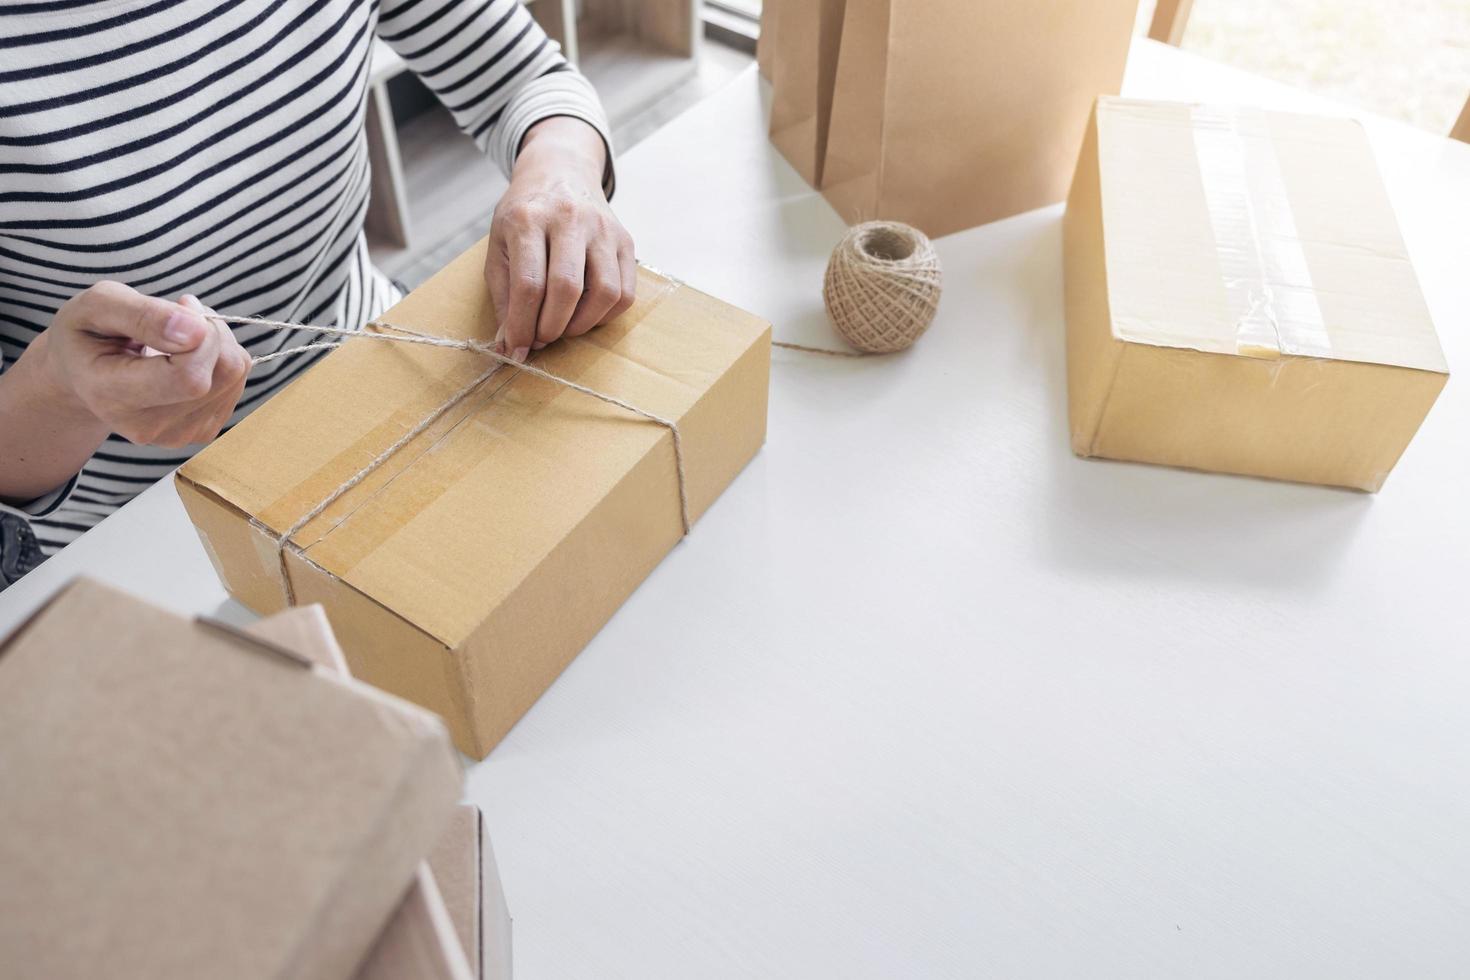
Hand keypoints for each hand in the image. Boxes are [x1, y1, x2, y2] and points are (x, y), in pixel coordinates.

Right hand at [38, 281, 250, 448]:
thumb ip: (144, 314)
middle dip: (213, 331)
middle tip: (182, 311)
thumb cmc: (89, 334)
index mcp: (112, 396)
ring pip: (235, 376)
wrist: (83, 375)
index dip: (202, 334)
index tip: (182, 304)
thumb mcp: (98, 306)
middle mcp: (146, 426)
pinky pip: (236, 384)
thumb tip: (196, 330)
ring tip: (182, 332)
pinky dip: (222, 359)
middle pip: (222, 374)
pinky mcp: (200, 432)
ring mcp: (177, 434)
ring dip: (219, 342)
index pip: (189, 376)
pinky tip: (188, 354)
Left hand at [484, 116, 635, 361]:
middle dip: (552, 327)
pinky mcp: (626, 240)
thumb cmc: (525, 215)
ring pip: (605, 292)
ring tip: (563, 327)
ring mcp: (603, 228)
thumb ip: (504, 296)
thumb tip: (509, 346)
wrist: (560, 171)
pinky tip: (585, 314)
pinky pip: (625, 292)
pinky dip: (605, 315)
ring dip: (582, 324)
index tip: (517, 347)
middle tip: (541, 339)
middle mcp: (569, 218)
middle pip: (568, 288)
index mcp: (528, 218)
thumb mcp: (500, 247)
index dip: (522, 325)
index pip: (528, 283)